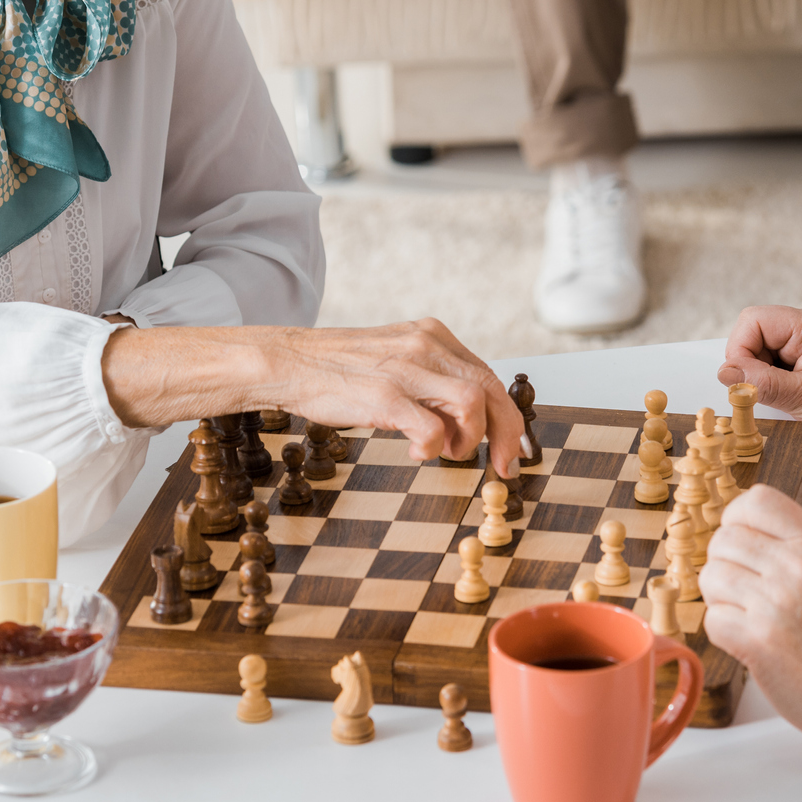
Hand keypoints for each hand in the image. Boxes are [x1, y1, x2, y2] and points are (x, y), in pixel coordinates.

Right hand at [252, 320, 525, 476]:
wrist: (288, 362)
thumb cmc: (340, 368)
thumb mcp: (397, 358)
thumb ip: (432, 379)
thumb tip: (466, 419)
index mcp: (432, 335)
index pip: (489, 374)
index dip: (508, 415)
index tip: (512, 446)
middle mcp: (426, 345)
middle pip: (491, 388)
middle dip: (506, 433)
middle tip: (505, 466)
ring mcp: (405, 369)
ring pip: (472, 403)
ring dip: (469, 438)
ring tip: (448, 452)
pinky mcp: (384, 396)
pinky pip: (431, 429)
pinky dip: (432, 448)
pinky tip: (415, 452)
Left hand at [700, 486, 801, 744]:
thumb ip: (795, 545)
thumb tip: (749, 531)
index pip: (757, 500)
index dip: (737, 519)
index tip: (741, 540)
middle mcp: (793, 568)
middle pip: (724, 539)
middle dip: (725, 563)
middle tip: (742, 586)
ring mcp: (774, 603)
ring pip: (711, 576)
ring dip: (721, 598)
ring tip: (745, 613)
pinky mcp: (757, 640)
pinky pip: (713, 618)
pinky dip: (723, 630)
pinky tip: (746, 637)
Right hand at [717, 306, 801, 461]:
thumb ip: (766, 385)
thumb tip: (727, 374)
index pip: (755, 320)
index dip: (740, 349)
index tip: (741, 380)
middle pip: (752, 334)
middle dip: (749, 365)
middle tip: (762, 393)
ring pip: (756, 352)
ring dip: (758, 377)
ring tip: (780, 399)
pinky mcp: (799, 362)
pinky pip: (767, 365)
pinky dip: (766, 384)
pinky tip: (783, 400)